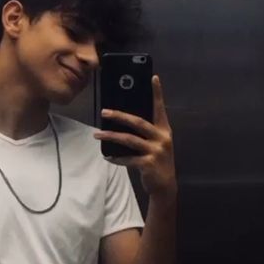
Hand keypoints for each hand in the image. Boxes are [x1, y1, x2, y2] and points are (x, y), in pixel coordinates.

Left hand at [94, 75, 176, 198]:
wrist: (166, 186)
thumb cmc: (158, 160)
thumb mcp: (158, 143)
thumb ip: (148, 132)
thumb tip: (125, 120)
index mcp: (164, 130)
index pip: (160, 108)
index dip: (157, 93)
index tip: (153, 78)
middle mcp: (161, 138)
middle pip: (138, 122)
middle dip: (119, 116)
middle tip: (104, 112)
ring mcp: (155, 151)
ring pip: (129, 139)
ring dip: (111, 136)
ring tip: (97, 134)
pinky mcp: (147, 164)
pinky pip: (127, 158)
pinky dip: (116, 158)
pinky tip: (107, 156)